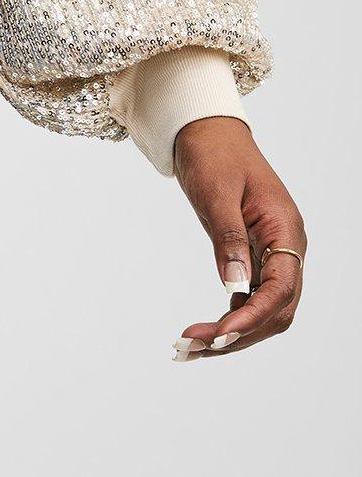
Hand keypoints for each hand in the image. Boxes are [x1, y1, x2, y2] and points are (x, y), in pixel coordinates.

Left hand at [170, 115, 305, 358]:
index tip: (219, 335)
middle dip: (238, 333)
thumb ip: (228, 238)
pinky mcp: (254, 255)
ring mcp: (272, 252)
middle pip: (276, 309)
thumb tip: (234, 285)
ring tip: (190, 347)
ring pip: (264, 309)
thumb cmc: (213, 153)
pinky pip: (250, 296)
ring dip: (233, 332)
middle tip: (191, 347)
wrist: (205, 129)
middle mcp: (286, 246)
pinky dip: (230, 316)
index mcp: (285, 229)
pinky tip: (206, 331)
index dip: (252, 316)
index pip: (281, 289)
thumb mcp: (216, 192)